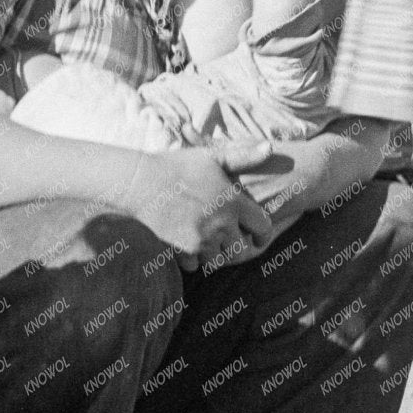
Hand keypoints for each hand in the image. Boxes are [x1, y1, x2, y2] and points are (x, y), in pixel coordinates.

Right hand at [119, 141, 274, 269]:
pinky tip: (190, 244)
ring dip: (216, 253)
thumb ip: (243, 155)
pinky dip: (194, 259)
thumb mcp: (212, 156)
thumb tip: (271, 146)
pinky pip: (196, 265)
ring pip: (218, 259)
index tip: (258, 234)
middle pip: (241, 249)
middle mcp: (222, 224)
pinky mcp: (183, 250)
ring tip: (209, 240)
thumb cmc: (178, 166)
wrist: (141, 183)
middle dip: (238, 245)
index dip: (263, 232)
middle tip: (230, 238)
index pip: (263, 227)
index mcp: (234, 202)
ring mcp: (202, 239)